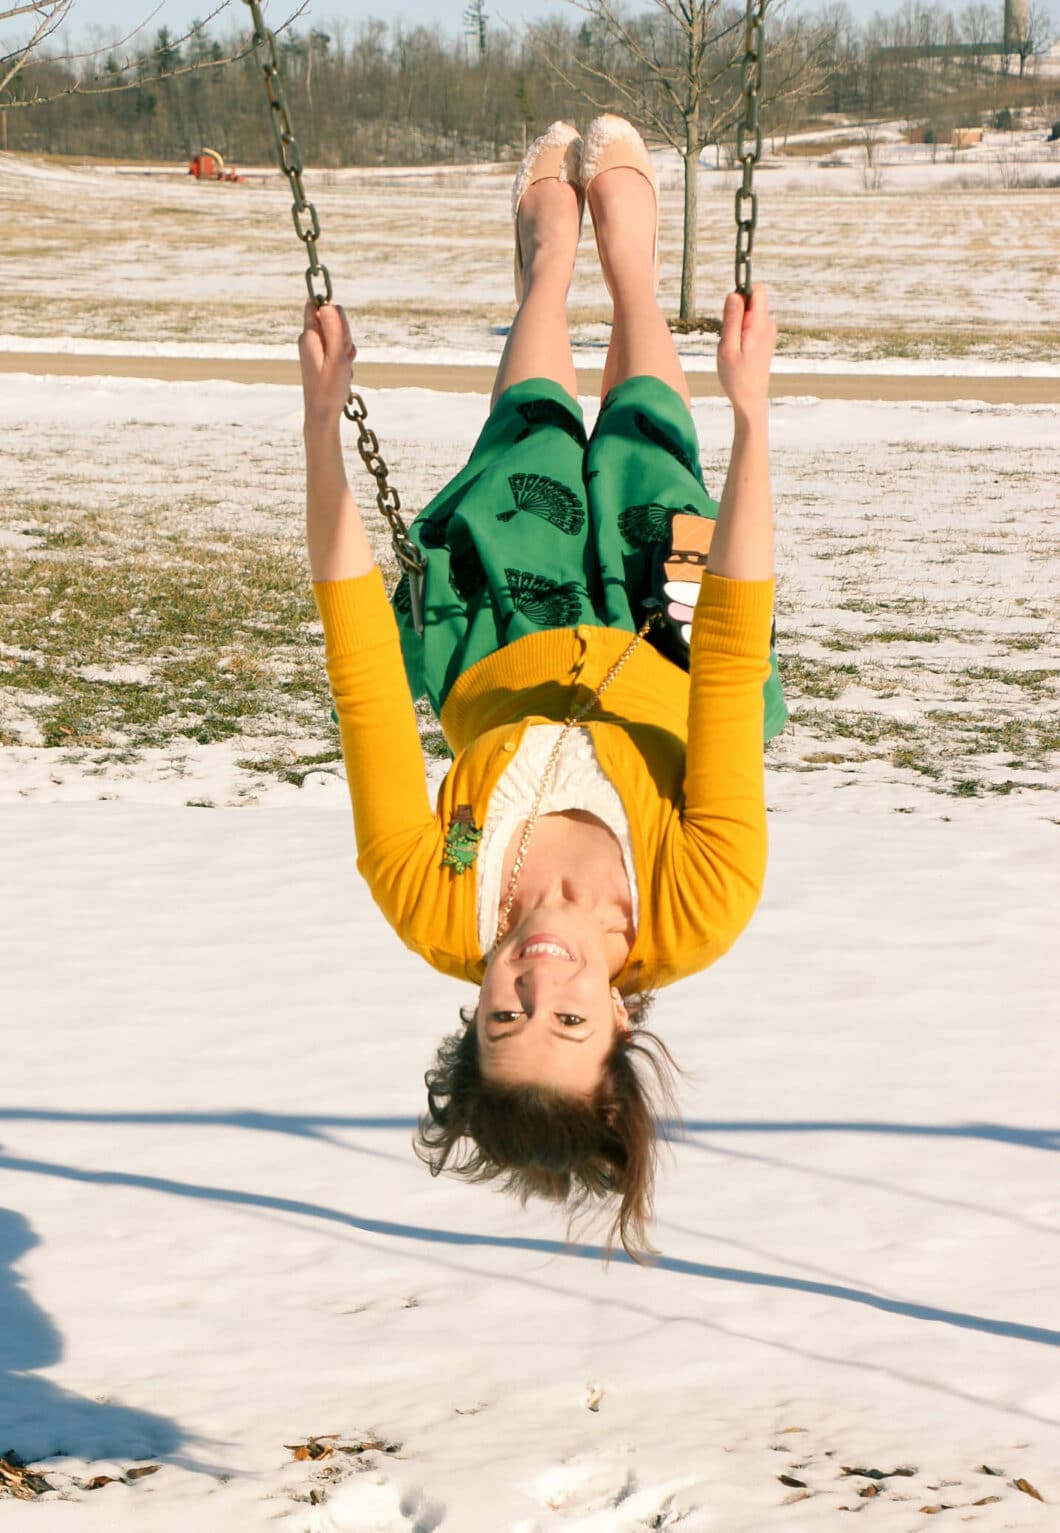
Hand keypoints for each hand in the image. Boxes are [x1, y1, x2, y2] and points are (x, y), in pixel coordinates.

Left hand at [299, 300, 355, 431]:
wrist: (322, 415)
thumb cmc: (329, 389)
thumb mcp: (336, 357)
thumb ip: (333, 330)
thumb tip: (326, 305)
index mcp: (309, 336)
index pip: (316, 305)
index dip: (333, 311)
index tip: (339, 329)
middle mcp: (309, 339)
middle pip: (330, 318)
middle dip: (343, 332)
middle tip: (342, 353)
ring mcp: (315, 349)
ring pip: (336, 334)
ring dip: (345, 347)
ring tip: (342, 365)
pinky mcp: (321, 358)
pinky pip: (337, 348)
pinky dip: (344, 356)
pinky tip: (343, 370)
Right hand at [716, 285, 775, 425]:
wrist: (750, 400)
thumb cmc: (737, 378)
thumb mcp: (728, 347)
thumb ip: (731, 319)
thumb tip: (734, 294)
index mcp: (760, 325)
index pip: (756, 290)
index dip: (741, 292)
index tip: (730, 308)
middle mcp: (768, 325)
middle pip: (750, 302)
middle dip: (734, 314)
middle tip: (729, 338)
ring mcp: (767, 332)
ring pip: (747, 315)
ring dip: (735, 327)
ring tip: (733, 349)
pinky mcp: (764, 339)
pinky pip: (748, 326)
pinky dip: (739, 335)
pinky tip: (737, 353)